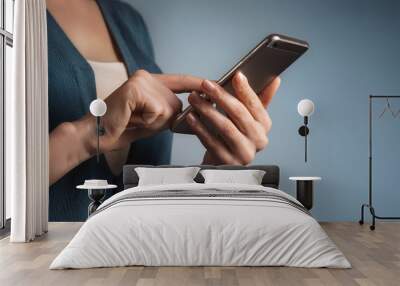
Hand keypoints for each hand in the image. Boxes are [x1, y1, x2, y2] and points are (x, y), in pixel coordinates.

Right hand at [50, 70, 202, 183]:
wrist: (97, 134)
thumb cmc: (123, 128)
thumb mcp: (153, 119)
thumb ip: (170, 112)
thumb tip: (193, 110)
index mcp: (150, 81)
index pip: (180, 81)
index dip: (197, 84)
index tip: (214, 84)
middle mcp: (147, 77)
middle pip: (177, 103)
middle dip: (164, 121)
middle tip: (141, 122)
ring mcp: (141, 80)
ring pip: (169, 109)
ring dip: (155, 123)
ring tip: (135, 120)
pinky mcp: (135, 88)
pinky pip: (158, 111)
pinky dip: (148, 122)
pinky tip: (131, 118)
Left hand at [186, 72, 279, 164]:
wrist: (223, 163)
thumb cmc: (235, 136)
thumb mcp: (249, 119)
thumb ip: (260, 99)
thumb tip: (275, 80)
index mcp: (264, 126)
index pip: (256, 105)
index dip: (246, 89)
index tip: (236, 75)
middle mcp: (258, 140)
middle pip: (239, 114)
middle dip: (221, 96)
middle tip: (206, 84)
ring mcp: (243, 153)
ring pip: (225, 127)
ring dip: (207, 110)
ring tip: (194, 98)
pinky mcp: (227, 162)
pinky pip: (211, 142)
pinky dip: (200, 128)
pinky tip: (191, 117)